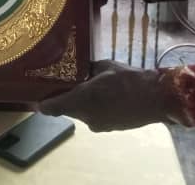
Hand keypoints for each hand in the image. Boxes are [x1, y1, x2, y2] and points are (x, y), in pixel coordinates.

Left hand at [39, 60, 174, 131]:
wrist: (156, 99)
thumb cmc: (129, 79)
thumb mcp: (105, 66)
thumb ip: (87, 68)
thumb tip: (79, 65)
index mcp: (81, 100)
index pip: (51, 108)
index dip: (42, 103)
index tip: (38, 96)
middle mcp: (86, 117)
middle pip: (66, 109)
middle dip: (66, 97)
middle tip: (68, 82)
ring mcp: (98, 125)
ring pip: (81, 113)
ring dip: (82, 102)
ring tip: (91, 86)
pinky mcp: (109, 128)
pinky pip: (94, 117)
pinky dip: (95, 107)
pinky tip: (106, 96)